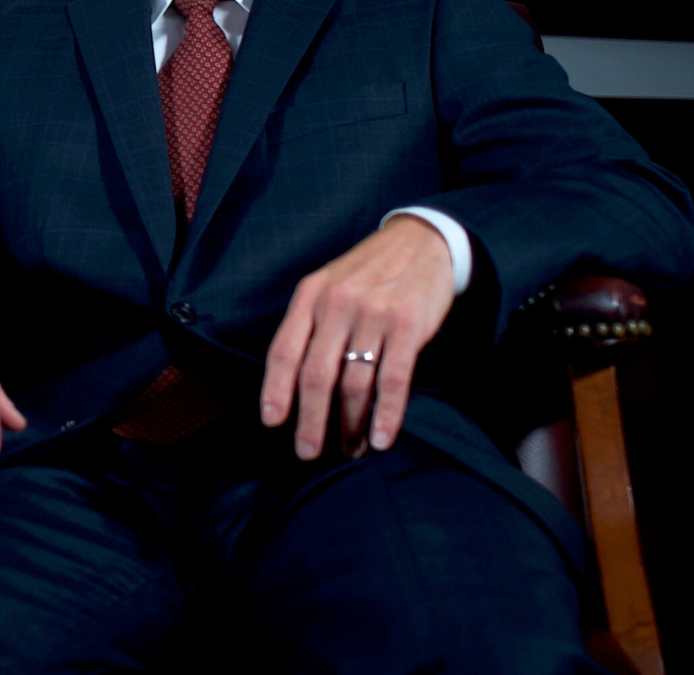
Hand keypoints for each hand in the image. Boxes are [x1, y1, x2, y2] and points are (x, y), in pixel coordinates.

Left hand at [258, 216, 453, 459]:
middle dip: (310, 420)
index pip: (283, 350)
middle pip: (316, 375)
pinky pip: (392, 380)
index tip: (272, 422)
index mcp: (310, 296)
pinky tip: (380, 438)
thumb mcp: (328, 284)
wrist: (421, 241)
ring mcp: (373, 314)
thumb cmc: (368, 273)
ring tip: (350, 448)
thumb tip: (293, 381)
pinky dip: (386, 415)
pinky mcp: (408, 324)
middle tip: (308, 451)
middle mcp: (337, 305)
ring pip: (354, 383)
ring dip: (350, 424)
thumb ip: (310, 323)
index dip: (275, 390)